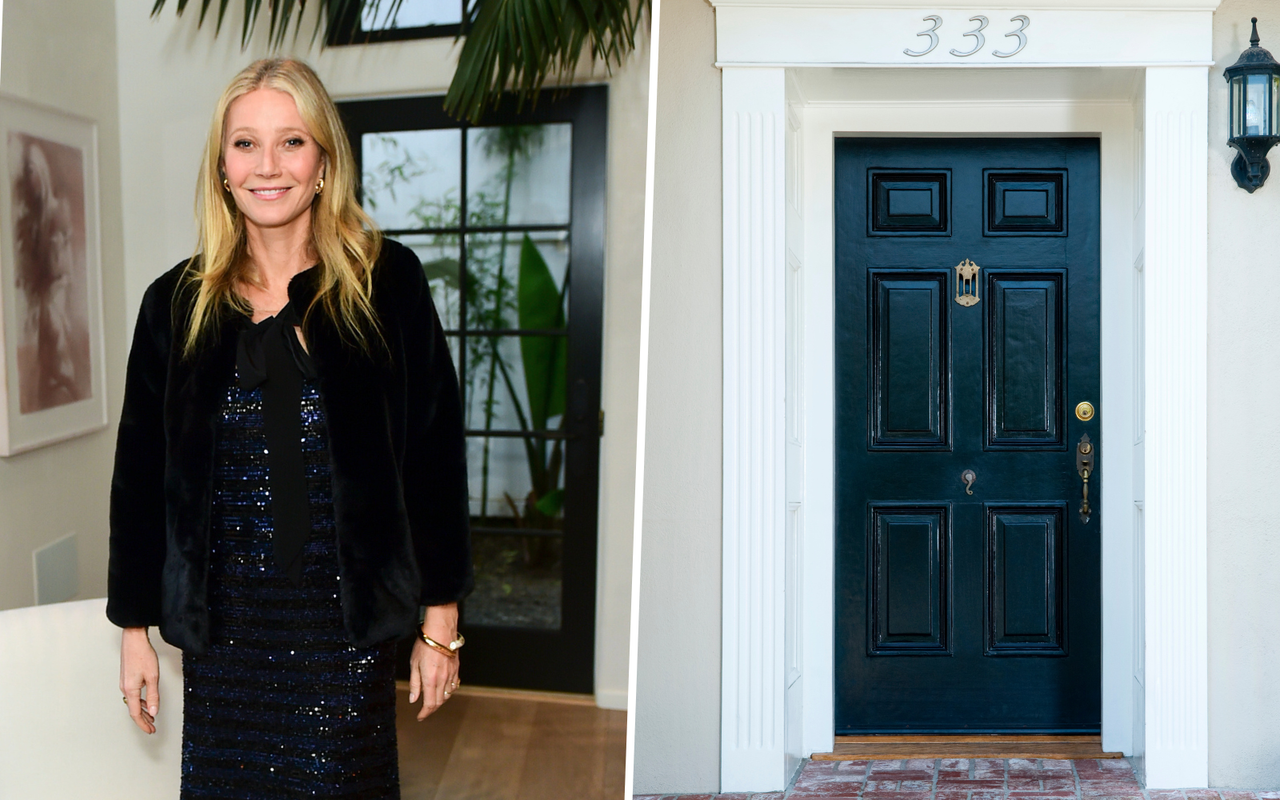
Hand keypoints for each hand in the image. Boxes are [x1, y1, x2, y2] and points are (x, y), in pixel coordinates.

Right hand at [120, 627, 159, 733]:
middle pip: (134, 710)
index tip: (150, 730)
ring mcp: (125, 683)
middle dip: (144, 720)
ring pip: (134, 702)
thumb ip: (153, 695)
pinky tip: (148, 702)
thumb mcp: (153, 677)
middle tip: (152, 728)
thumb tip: (154, 711)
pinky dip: (141, 701)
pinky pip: (133, 695)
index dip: (143, 724)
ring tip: (152, 717)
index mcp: (130, 690)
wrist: (134, 640)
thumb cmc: (143, 655)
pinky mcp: (127, 678)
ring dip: (143, 711)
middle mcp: (125, 688)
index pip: (136, 713)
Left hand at [407, 603, 459, 720]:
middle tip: (424, 710)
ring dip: (440, 700)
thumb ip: (415, 683)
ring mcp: (452, 674)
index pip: (430, 704)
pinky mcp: (456, 668)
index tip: (420, 717)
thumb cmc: (425, 644)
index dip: (425, 713)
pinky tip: (444, 689)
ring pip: (448, 695)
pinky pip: (454, 685)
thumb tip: (414, 699)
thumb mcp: (414, 664)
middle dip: (432, 708)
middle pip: (439, 701)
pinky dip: (449, 691)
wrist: (441, 630)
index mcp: (431, 680)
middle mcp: (443, 680)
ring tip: (433, 700)